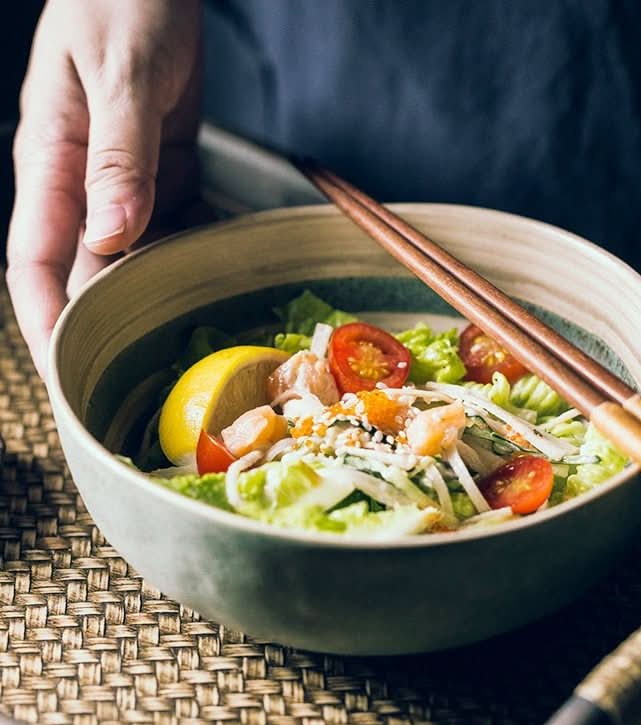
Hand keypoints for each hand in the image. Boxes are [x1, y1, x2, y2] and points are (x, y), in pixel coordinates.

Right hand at [6, 0, 201, 376]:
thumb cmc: (122, 3)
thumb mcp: (119, 75)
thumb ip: (117, 156)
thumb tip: (111, 235)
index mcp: (50, 164)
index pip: (33, 264)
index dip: (44, 324)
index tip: (63, 376)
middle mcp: (81, 185)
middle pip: (86, 274)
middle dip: (105, 330)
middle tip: (142, 380)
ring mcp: (122, 183)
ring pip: (133, 259)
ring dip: (157, 296)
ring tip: (191, 339)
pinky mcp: (159, 175)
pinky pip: (172, 229)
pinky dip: (192, 254)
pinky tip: (217, 277)